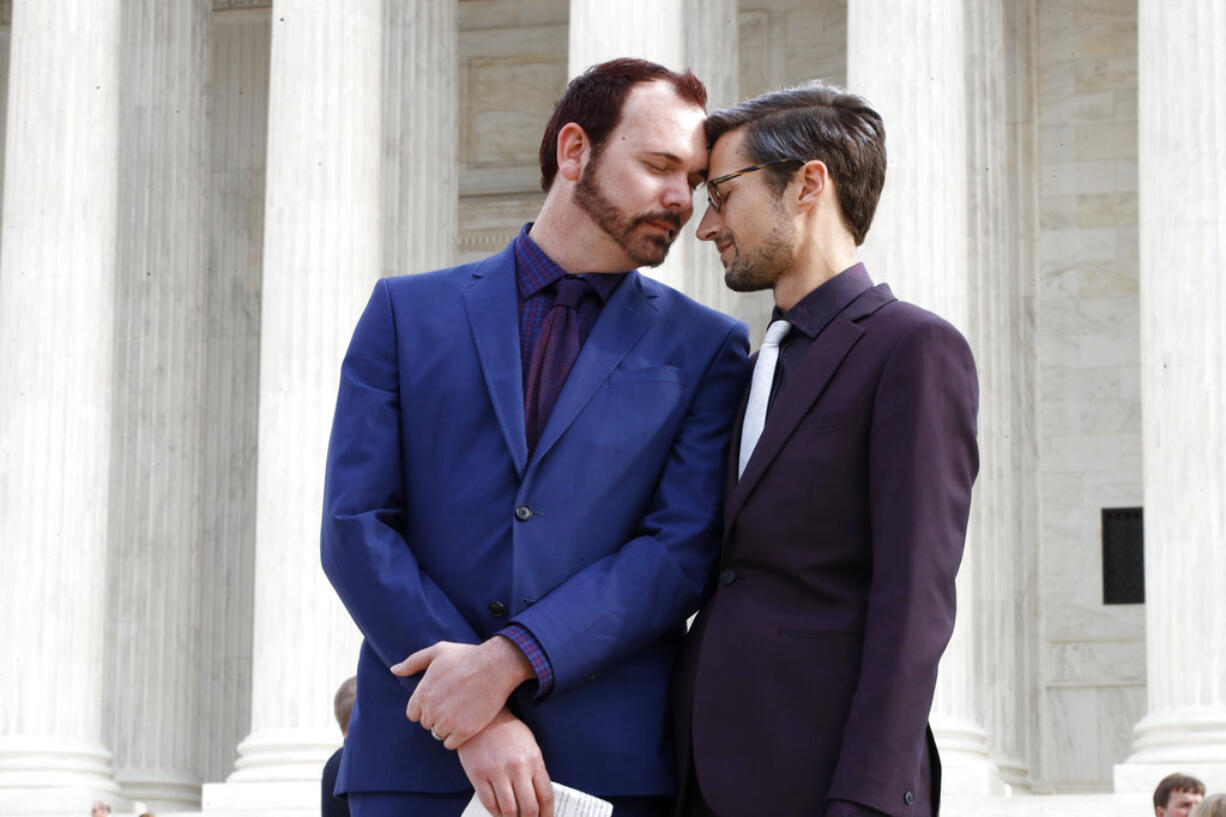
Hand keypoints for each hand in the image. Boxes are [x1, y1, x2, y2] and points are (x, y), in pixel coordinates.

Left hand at [391, 637, 533, 748]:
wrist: (496, 665)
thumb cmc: (466, 656)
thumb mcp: (437, 652)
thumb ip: (413, 662)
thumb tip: (394, 670)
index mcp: (422, 694)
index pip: (413, 714)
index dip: (426, 708)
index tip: (440, 700)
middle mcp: (431, 710)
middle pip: (427, 724)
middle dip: (437, 716)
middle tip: (454, 704)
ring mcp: (447, 722)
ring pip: (439, 734)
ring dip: (448, 727)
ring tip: (462, 712)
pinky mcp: (464, 731)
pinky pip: (451, 744)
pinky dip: (457, 737)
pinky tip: (467, 723)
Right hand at [458, 708, 553, 816]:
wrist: (481, 716)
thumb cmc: (508, 732)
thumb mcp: (530, 746)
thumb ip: (535, 771)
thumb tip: (539, 800)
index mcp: (534, 760)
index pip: (545, 796)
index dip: (547, 815)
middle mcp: (517, 767)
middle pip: (528, 808)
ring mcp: (497, 772)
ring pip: (508, 810)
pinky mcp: (478, 775)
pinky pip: (489, 803)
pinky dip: (495, 813)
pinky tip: (499, 814)